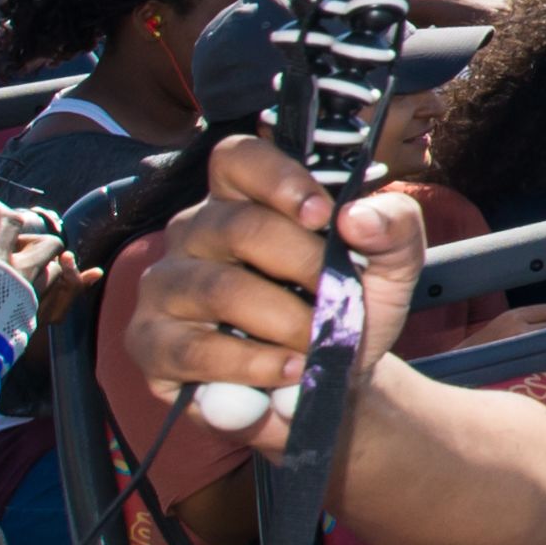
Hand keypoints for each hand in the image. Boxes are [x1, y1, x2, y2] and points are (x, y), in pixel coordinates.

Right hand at [130, 133, 429, 451]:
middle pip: (239, 227)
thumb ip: (393, 230)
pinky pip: (194, 348)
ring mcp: (165, 286)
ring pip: (220, 289)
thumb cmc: (346, 313)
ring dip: (284, 322)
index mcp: (243, 199)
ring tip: (318, 345)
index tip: (323, 215)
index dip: (278, 179)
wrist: (330, 386)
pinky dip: (252, 364)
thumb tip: (356, 216)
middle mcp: (194, 233)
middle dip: (302, 266)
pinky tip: (287, 369)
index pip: (238, 158)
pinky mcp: (152, 342)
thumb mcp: (389, 269)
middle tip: (338, 299)